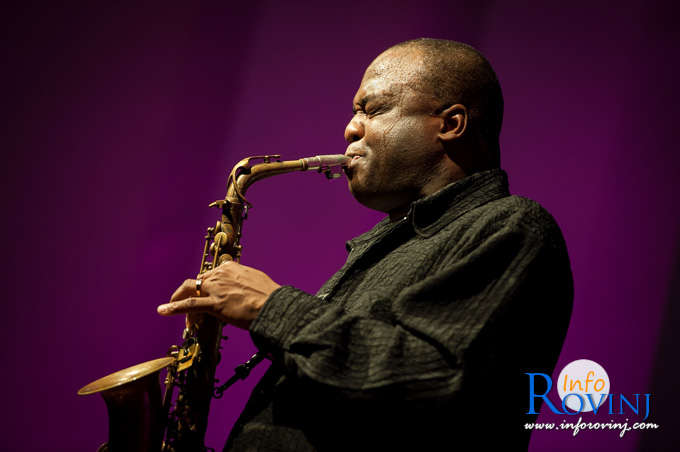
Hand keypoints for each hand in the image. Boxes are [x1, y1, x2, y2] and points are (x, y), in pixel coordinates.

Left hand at [157, 261, 280, 329]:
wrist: (275, 306)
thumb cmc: (269, 296)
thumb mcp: (255, 280)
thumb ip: (243, 280)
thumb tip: (241, 284)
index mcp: (230, 268)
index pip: (210, 275)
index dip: (205, 286)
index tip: (205, 294)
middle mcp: (220, 275)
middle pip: (197, 282)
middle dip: (192, 294)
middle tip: (190, 307)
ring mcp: (216, 289)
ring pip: (190, 291)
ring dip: (179, 300)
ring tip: (171, 307)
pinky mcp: (215, 304)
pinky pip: (190, 304)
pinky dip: (174, 307)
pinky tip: (163, 310)